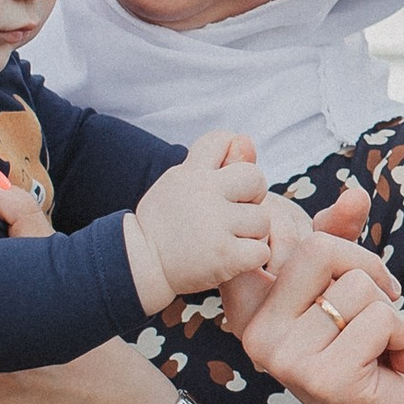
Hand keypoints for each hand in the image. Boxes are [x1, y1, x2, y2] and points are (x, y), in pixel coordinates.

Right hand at [126, 128, 277, 312]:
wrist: (140, 265)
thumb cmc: (163, 224)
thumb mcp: (178, 184)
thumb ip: (211, 163)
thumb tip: (246, 138)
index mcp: (191, 172)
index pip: (223, 139)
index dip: (230, 157)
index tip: (221, 182)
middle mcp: (205, 192)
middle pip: (256, 178)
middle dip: (252, 197)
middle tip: (234, 214)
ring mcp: (216, 224)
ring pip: (262, 219)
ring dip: (251, 233)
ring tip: (229, 240)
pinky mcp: (225, 255)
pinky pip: (261, 251)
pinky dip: (251, 259)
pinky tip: (232, 259)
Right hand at [227, 187, 403, 403]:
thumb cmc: (364, 349)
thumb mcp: (345, 285)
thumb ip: (340, 235)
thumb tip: (354, 193)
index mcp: (250, 308)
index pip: (271, 234)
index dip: (304, 229)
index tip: (331, 258)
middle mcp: (256, 334)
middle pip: (321, 249)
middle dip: (369, 268)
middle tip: (381, 302)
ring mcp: (285, 359)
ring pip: (359, 286)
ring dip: (391, 311)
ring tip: (381, 344)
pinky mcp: (325, 379)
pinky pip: (383, 320)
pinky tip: (394, 366)